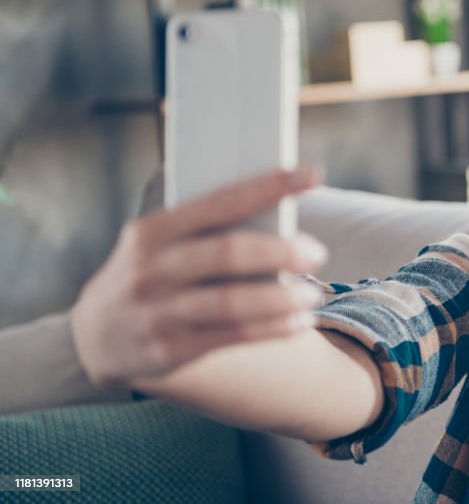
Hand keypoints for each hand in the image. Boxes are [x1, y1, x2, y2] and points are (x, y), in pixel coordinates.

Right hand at [70, 167, 328, 388]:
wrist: (95, 335)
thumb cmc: (151, 274)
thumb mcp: (161, 243)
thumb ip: (207, 231)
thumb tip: (280, 219)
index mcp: (152, 230)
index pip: (220, 201)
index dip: (268, 186)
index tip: (310, 174)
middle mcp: (151, 269)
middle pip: (227, 254)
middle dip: (280, 251)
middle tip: (318, 252)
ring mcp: (158, 311)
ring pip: (230, 303)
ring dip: (281, 298)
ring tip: (314, 295)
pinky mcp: (169, 349)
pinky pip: (231, 336)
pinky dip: (273, 328)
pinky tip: (299, 322)